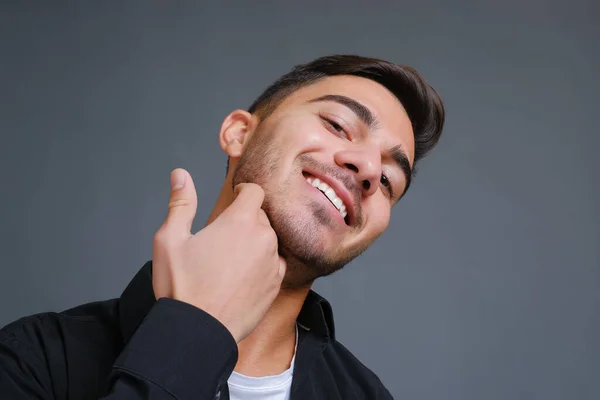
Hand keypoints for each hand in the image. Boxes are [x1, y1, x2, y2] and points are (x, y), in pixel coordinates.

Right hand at [151, 168, 285, 342]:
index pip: (255, 191)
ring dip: (255, 241)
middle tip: (224, 235)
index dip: (244, 191)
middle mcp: (263, 238)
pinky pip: (274, 263)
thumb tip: (181, 175)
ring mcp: (273, 262)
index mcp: (240, 221)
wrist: (198, 331)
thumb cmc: (182, 286)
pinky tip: (243, 275)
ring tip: (231, 258)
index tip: (235, 199)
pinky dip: (263, 263)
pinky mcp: (276, 284)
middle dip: (246, 218)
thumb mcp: (170, 239)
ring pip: (269, 239)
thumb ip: (181, 203)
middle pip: (262, 215)